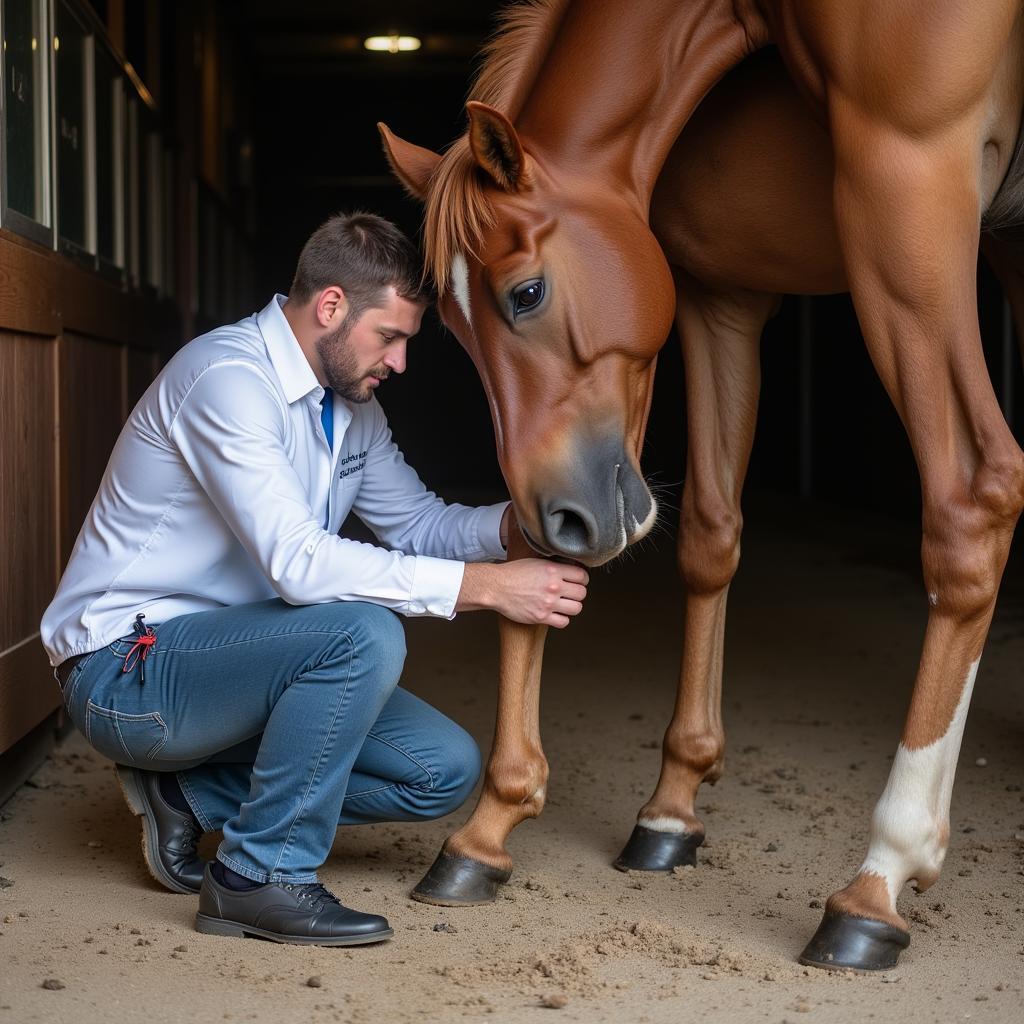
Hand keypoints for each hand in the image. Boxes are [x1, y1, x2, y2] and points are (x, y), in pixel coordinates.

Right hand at [457, 559, 588, 627]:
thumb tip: (571, 569)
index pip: (582, 576)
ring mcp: (548, 603)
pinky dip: (562, 619)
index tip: (578, 581)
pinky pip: (564, 622)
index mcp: (553, 570)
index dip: (582, 579)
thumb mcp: (537, 562)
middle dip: (578, 593)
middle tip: (571, 593)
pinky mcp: (541, 617)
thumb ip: (555, 567)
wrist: (496, 587)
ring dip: (572, 606)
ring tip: (564, 604)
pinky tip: (556, 614)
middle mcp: (553, 587)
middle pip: (582, 593)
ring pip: (576, 608)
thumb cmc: (513, 573)